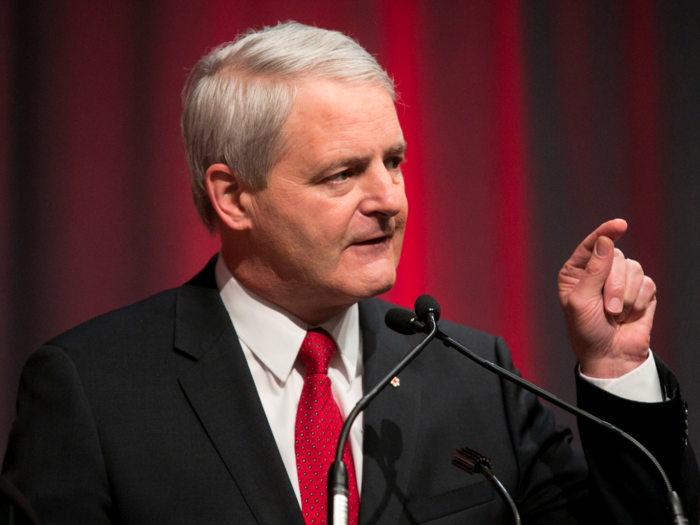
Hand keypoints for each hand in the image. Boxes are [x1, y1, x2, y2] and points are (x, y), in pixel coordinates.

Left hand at [558, 219, 656, 377]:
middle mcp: (599, 272)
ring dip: (626, 296)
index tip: (619, 225)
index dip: (605, 232)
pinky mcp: (641, 291)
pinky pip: (648, 283)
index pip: (592, 244)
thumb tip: (605, 241)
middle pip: (616, 257)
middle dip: (614, 285)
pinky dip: (639, 302)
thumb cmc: (586, 330)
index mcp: (577, 271)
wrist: (610, 356)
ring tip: (615, 315)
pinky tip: (629, 316)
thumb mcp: (581, 301)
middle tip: (608, 310)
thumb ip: (593, 271)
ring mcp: (621, 280)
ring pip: (634, 268)